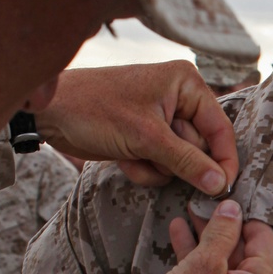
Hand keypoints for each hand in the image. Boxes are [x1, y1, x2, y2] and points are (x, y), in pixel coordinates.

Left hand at [35, 61, 239, 195]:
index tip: (223, 189)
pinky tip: (122, 157)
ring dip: (156, 167)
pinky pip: (160, 165)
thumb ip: (187, 161)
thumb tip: (220, 184)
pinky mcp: (144, 137)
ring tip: (131, 154)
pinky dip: (143, 168)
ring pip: (179, 161)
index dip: (223, 160)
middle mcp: (178, 98)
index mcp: (186, 84)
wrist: (49, 115)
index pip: (220, 129)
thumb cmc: (95, 111)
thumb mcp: (146, 138)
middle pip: (200, 148)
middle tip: (150, 154)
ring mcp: (160, 120)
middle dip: (174, 161)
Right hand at [126, 199, 272, 273]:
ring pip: (225, 267)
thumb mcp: (202, 265)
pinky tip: (180, 237)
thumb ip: (221, 233)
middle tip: (200, 205)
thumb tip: (233, 208)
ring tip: (187, 215)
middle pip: (244, 252)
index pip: (263, 238)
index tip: (221, 200)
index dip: (241, 216)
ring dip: (206, 241)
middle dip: (221, 228)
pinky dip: (200, 263)